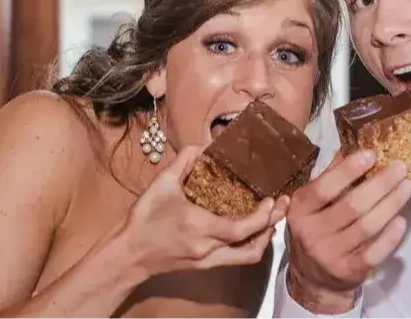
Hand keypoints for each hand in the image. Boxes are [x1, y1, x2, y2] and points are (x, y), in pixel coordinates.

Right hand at [122, 144, 289, 275]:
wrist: (128, 254)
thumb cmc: (144, 219)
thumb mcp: (161, 185)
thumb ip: (183, 162)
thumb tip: (203, 144)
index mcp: (199, 226)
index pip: (241, 228)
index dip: (262, 216)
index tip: (273, 199)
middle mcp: (208, 248)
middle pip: (252, 245)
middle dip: (272, 224)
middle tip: (283, 204)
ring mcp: (209, 261)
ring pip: (248, 257)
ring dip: (264, 238)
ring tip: (272, 217)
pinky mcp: (206, 267)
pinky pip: (237, 259)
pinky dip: (251, 245)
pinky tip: (253, 230)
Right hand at [285, 150, 410, 312]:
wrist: (312, 278)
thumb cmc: (317, 228)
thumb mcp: (313, 203)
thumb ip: (331, 177)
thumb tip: (355, 147)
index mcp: (301, 209)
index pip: (324, 187)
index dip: (349, 170)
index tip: (372, 154)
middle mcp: (312, 232)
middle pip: (352, 206)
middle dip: (380, 184)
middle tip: (401, 168)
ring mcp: (330, 254)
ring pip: (367, 227)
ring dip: (391, 204)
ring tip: (407, 187)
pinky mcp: (348, 271)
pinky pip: (374, 252)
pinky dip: (390, 236)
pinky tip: (402, 220)